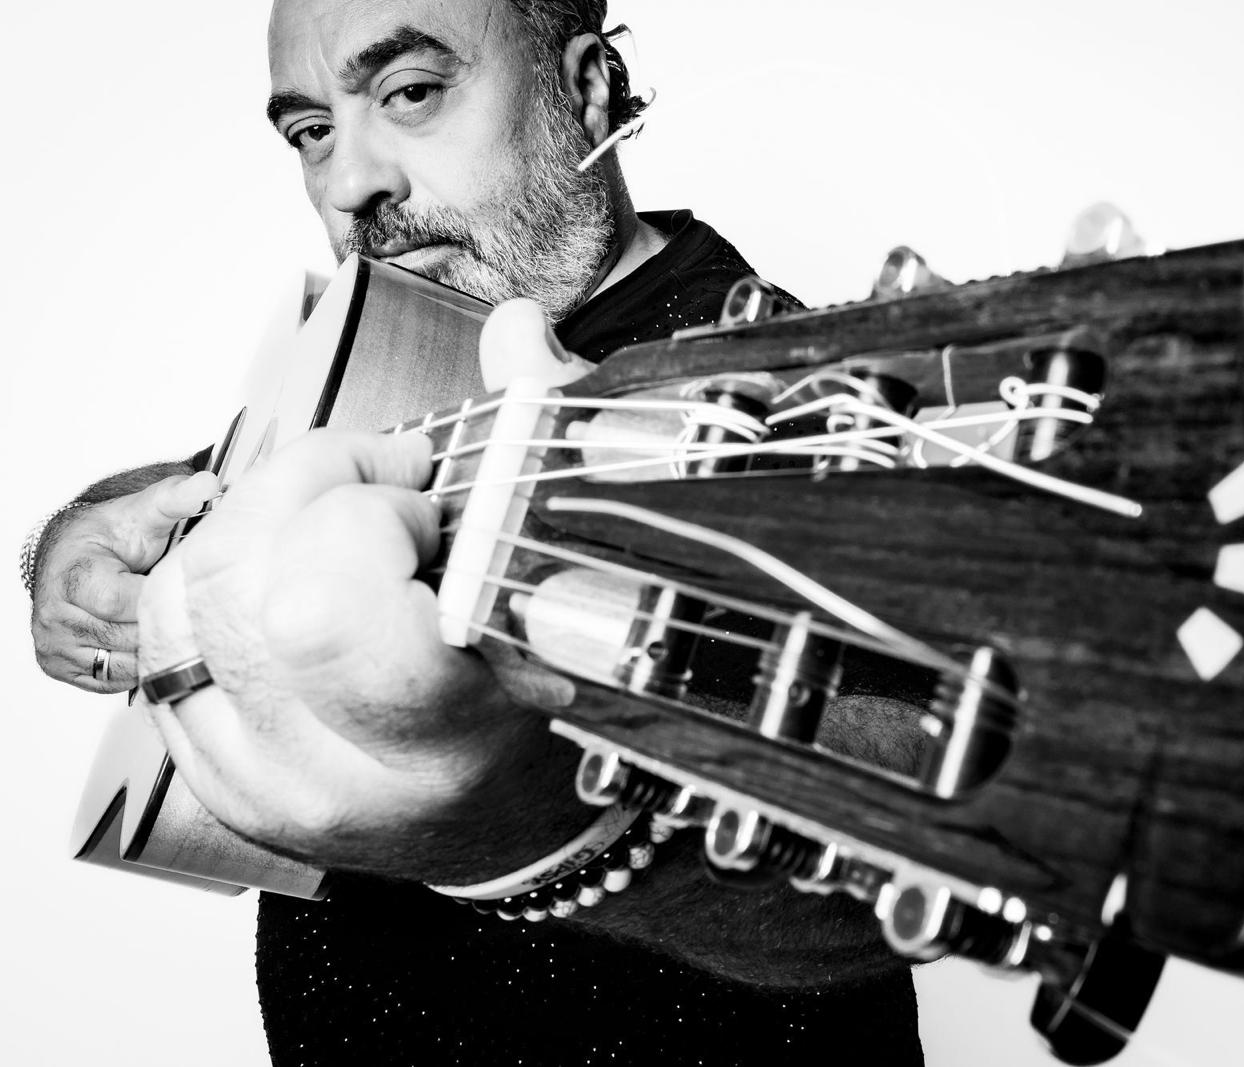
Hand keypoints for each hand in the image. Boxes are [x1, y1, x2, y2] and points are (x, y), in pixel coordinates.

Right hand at [30, 472, 216, 692]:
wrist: (73, 555)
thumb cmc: (108, 537)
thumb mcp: (142, 512)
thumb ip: (174, 498)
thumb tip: (207, 484)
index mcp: (73, 578)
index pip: (125, 604)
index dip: (159, 599)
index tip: (180, 588)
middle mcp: (56, 616)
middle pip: (129, 639)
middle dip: (161, 624)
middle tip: (180, 606)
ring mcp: (57, 646)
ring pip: (125, 666)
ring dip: (151, 648)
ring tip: (162, 621)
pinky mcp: (62, 668)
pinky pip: (113, 681)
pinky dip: (135, 665)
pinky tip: (144, 638)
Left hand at [133, 304, 597, 879]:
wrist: (513, 825)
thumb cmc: (559, 710)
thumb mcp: (578, 584)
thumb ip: (542, 446)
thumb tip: (516, 332)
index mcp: (450, 737)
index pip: (324, 608)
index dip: (361, 511)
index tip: (424, 501)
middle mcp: (343, 779)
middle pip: (241, 584)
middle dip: (308, 489)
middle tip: (385, 499)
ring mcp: (266, 787)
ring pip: (184, 598)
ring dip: (259, 523)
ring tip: (340, 533)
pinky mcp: (217, 783)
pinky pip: (161, 640)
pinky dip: (216, 577)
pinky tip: (290, 577)